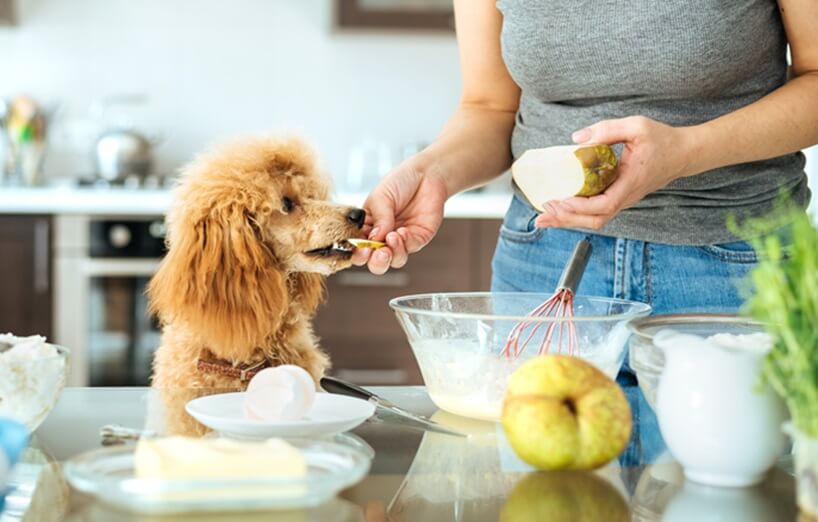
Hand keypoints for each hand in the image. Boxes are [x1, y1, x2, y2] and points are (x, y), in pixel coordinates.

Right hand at [352, 163, 447, 273]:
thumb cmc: (400, 182)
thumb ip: (378, 219)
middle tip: (377, 252)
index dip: (358, 252)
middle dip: (376, 262)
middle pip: (375, 262)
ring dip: (392, 254)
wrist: (426, 174)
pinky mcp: (418, 239)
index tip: (361, 249)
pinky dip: (405, 242)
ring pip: (394, 261)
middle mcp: (383, 237)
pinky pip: (410, 249)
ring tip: (392, 238)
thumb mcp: (381, 197)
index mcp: (368, 227)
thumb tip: (375, 240)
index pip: (358, 247)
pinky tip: (404, 231)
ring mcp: (401, 240)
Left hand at [535, 116, 696, 229]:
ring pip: (595, 219)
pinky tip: (560, 209)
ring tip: (544, 218)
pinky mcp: (619, 198)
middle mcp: (626, 197)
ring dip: (569, 220)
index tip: (560, 201)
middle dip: (567, 220)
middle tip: (542, 214)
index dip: (580, 207)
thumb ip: (606, 130)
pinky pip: (596, 212)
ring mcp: (623, 200)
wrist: (683, 154)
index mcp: (631, 182)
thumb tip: (576, 139)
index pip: (604, 205)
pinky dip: (576, 214)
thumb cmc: (662, 139)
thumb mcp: (636, 126)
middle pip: (595, 220)